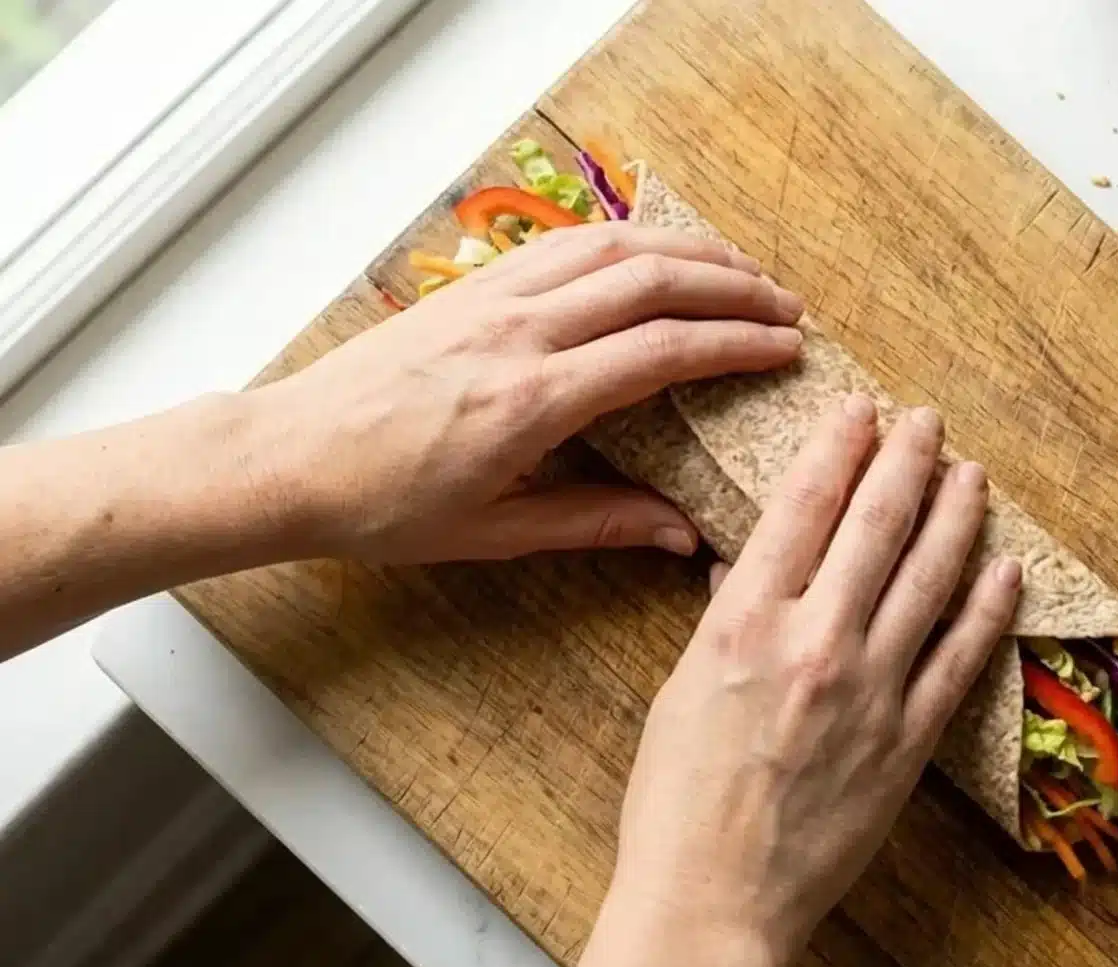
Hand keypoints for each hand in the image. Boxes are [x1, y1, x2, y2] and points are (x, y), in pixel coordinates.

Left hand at [251, 223, 804, 563]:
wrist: (286, 458)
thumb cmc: (382, 506)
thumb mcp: (496, 534)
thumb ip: (598, 523)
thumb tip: (684, 533)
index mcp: (532, 401)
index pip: (662, 350)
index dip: (736, 343)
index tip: (787, 348)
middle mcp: (519, 333)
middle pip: (651, 281)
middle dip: (732, 287)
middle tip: (787, 306)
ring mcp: (493, 297)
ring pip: (613, 247)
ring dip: (689, 251)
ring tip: (743, 270)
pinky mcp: (473, 285)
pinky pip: (568, 244)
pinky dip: (629, 240)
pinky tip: (659, 254)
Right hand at [562, 396, 1022, 966]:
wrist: (712, 902)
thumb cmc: (677, 802)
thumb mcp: (680, 690)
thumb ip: (724, 620)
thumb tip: (744, 566)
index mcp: (743, 623)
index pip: (803, 507)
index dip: (838, 446)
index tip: (859, 409)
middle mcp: (814, 643)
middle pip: (877, 526)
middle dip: (907, 460)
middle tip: (926, 420)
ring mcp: (871, 691)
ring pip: (931, 579)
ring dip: (957, 517)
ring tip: (972, 474)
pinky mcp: (909, 742)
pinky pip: (961, 659)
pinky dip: (987, 609)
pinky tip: (1005, 571)